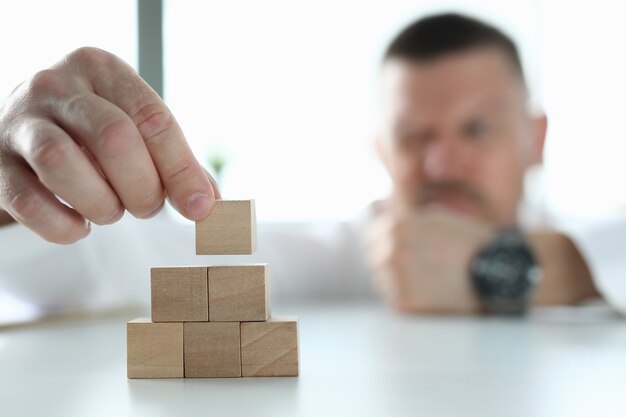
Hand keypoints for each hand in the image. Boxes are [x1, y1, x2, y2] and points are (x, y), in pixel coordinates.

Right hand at [0, 47, 219, 242]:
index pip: (152, 118)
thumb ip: (173, 160)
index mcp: (102, 69)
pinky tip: (79, 226)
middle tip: (146, 207)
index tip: (200, 208)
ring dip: (102, 204)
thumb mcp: (134, 126)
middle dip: (143, 188)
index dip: (181, 169)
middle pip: (115, 139)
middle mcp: (56, 85)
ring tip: (111, 211)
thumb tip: (209, 203)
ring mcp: (19, 122)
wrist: (25, 128)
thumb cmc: (93, 130)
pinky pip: (28, 201)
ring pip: (63, 164)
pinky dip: (62, 225)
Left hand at [365, 201, 494, 313]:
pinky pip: (392, 297)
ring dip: (395, 276)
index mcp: (395, 226)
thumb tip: (372, 208)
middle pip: (372, 255)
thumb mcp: (431, 215)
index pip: (369, 232)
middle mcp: (390, 252)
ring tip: (428, 275)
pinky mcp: (403, 304)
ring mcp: (395, 279)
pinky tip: (429, 289)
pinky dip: (405, 295)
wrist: (497, 272)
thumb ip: (399, 212)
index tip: (405, 243)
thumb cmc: (465, 241)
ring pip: (380, 277)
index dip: (384, 236)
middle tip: (422, 261)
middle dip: (389, 256)